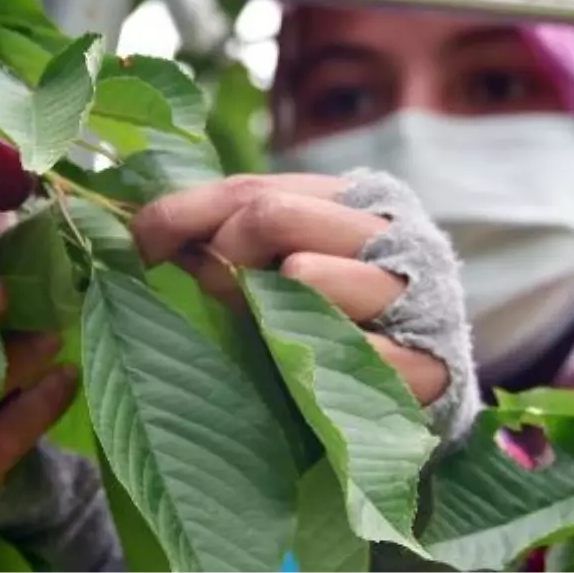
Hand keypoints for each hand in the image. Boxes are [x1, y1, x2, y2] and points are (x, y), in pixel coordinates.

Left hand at [129, 173, 450, 405]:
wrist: (433, 384)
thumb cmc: (340, 316)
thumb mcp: (283, 266)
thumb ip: (230, 242)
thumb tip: (150, 231)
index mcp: (352, 199)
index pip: (251, 189)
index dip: (184, 212)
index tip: (140, 244)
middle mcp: (388, 232)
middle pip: (272, 214)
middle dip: (225, 256)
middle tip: (218, 292)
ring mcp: (414, 294)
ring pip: (307, 275)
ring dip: (271, 311)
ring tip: (279, 333)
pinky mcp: (429, 363)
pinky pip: (344, 353)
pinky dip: (316, 368)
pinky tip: (318, 377)